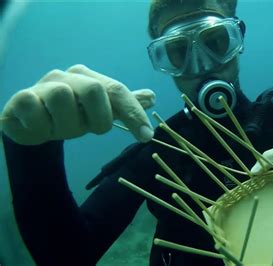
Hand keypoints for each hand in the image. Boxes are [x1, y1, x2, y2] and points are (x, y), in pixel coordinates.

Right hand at [1, 64, 154, 144]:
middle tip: (88, 129)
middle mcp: (68, 76)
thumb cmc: (71, 115)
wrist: (33, 122)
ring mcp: (44, 85)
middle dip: (97, 118)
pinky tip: (41, 128)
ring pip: (63, 100)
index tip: (146, 137)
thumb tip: (152, 97)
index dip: (134, 113)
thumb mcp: (100, 112)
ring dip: (67, 126)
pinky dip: (43, 129)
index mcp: (90, 77)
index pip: (118, 90)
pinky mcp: (22, 99)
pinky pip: (38, 115)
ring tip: (61, 128)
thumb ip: (124, 106)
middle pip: (95, 90)